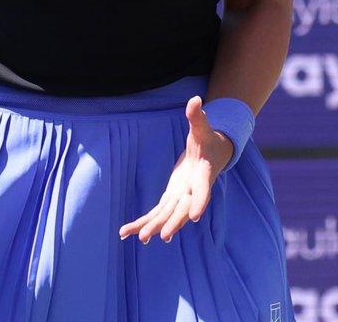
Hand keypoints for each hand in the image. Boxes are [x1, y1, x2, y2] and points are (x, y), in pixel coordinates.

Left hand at [118, 96, 233, 243]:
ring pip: (166, 216)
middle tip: (163, 237)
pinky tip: (127, 233)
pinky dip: (143, 223)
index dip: (199, 202)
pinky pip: (156, 214)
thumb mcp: (203, 128)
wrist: (210, 155)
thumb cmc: (207, 140)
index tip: (195, 216)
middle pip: (182, 210)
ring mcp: (181, 197)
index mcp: (202, 175)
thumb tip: (196, 100)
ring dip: (153, 227)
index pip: (202, 191)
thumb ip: (198, 117)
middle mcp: (192, 191)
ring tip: (139, 237)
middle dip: (172, 223)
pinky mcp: (171, 199)